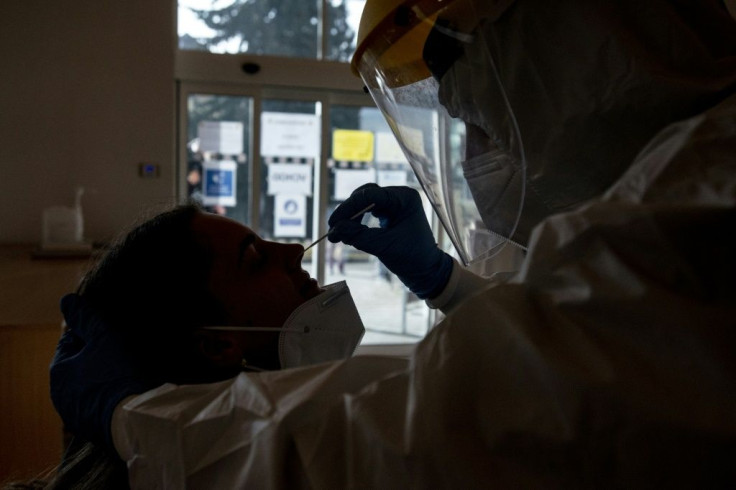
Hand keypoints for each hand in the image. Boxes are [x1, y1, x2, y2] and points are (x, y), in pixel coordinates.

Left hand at [50, 294, 158, 453]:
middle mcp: (60, 395)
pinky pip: (101, 403)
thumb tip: (67, 300)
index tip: (112, 332)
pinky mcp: (93, 428)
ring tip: (129, 369)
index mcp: (58, 371)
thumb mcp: (104, 336)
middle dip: (98, 356)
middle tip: (123, 349)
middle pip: (80, 365)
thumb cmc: (118, 373)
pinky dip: (111, 394)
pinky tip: (128, 389)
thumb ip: (86, 317)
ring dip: (105, 376)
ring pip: (90, 385)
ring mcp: (76, 414)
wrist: (135, 417)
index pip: (70, 341)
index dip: (92, 332)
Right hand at [328, 184, 452, 298]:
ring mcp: (395, 204)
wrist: (427, 271)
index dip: (349, 208)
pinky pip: (368, 211)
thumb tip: (334, 230)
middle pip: (366, 195)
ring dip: (351, 216)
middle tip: (334, 228)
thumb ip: (358, 236)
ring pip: (365, 202)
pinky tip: (349, 232)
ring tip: (339, 233)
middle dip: (349, 211)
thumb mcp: (383, 247)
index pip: (370, 195)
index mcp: (405, 199)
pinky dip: (357, 221)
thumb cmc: (413, 259)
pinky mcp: (390, 213)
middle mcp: (400, 196)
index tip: (334, 223)